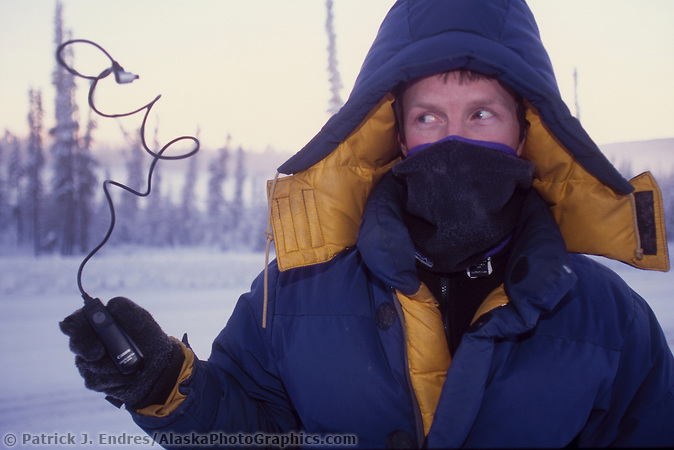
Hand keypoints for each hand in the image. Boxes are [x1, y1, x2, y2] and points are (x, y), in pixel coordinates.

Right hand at [60, 297, 183, 408]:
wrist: (158, 367)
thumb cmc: (148, 339)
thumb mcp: (142, 320)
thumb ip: (126, 309)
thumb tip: (111, 304)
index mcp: (97, 323)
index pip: (76, 320)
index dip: (76, 323)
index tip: (88, 328)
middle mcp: (89, 341)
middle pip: (76, 343)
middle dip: (86, 347)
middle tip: (99, 352)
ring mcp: (89, 361)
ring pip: (86, 364)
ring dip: (109, 365)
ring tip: (129, 364)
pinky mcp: (94, 379)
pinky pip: (96, 380)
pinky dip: (114, 378)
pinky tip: (127, 375)